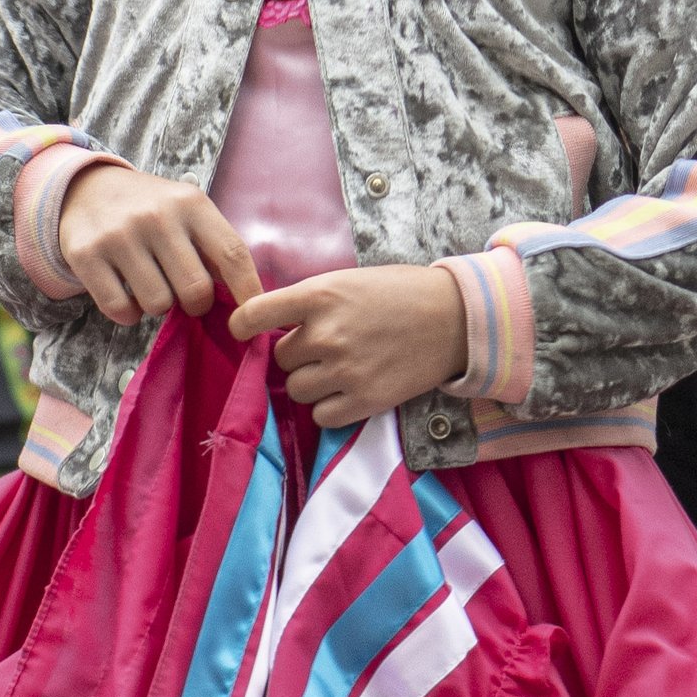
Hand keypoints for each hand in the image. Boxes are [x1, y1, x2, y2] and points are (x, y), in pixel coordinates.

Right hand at [57, 162, 259, 327]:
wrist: (86, 189)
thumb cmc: (151, 209)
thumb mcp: (188, 211)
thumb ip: (215, 248)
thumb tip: (247, 302)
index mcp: (191, 203)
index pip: (233, 255)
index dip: (248, 293)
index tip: (250, 318)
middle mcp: (157, 216)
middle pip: (196, 290)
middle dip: (195, 304)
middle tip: (185, 295)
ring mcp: (119, 235)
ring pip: (158, 304)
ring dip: (158, 306)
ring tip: (151, 284)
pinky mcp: (86, 255)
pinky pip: (121, 310)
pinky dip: (128, 313)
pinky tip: (126, 293)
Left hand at [230, 264, 469, 426]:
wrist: (454, 318)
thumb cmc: (400, 292)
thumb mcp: (348, 281)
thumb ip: (310, 302)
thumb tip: (270, 324)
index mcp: (318, 296)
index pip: (253, 316)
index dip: (242, 326)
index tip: (245, 332)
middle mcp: (326, 335)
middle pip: (279, 358)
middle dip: (298, 354)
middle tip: (328, 345)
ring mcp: (344, 371)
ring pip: (296, 389)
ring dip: (312, 382)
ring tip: (341, 368)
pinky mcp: (364, 400)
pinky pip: (321, 416)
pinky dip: (329, 407)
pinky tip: (349, 390)